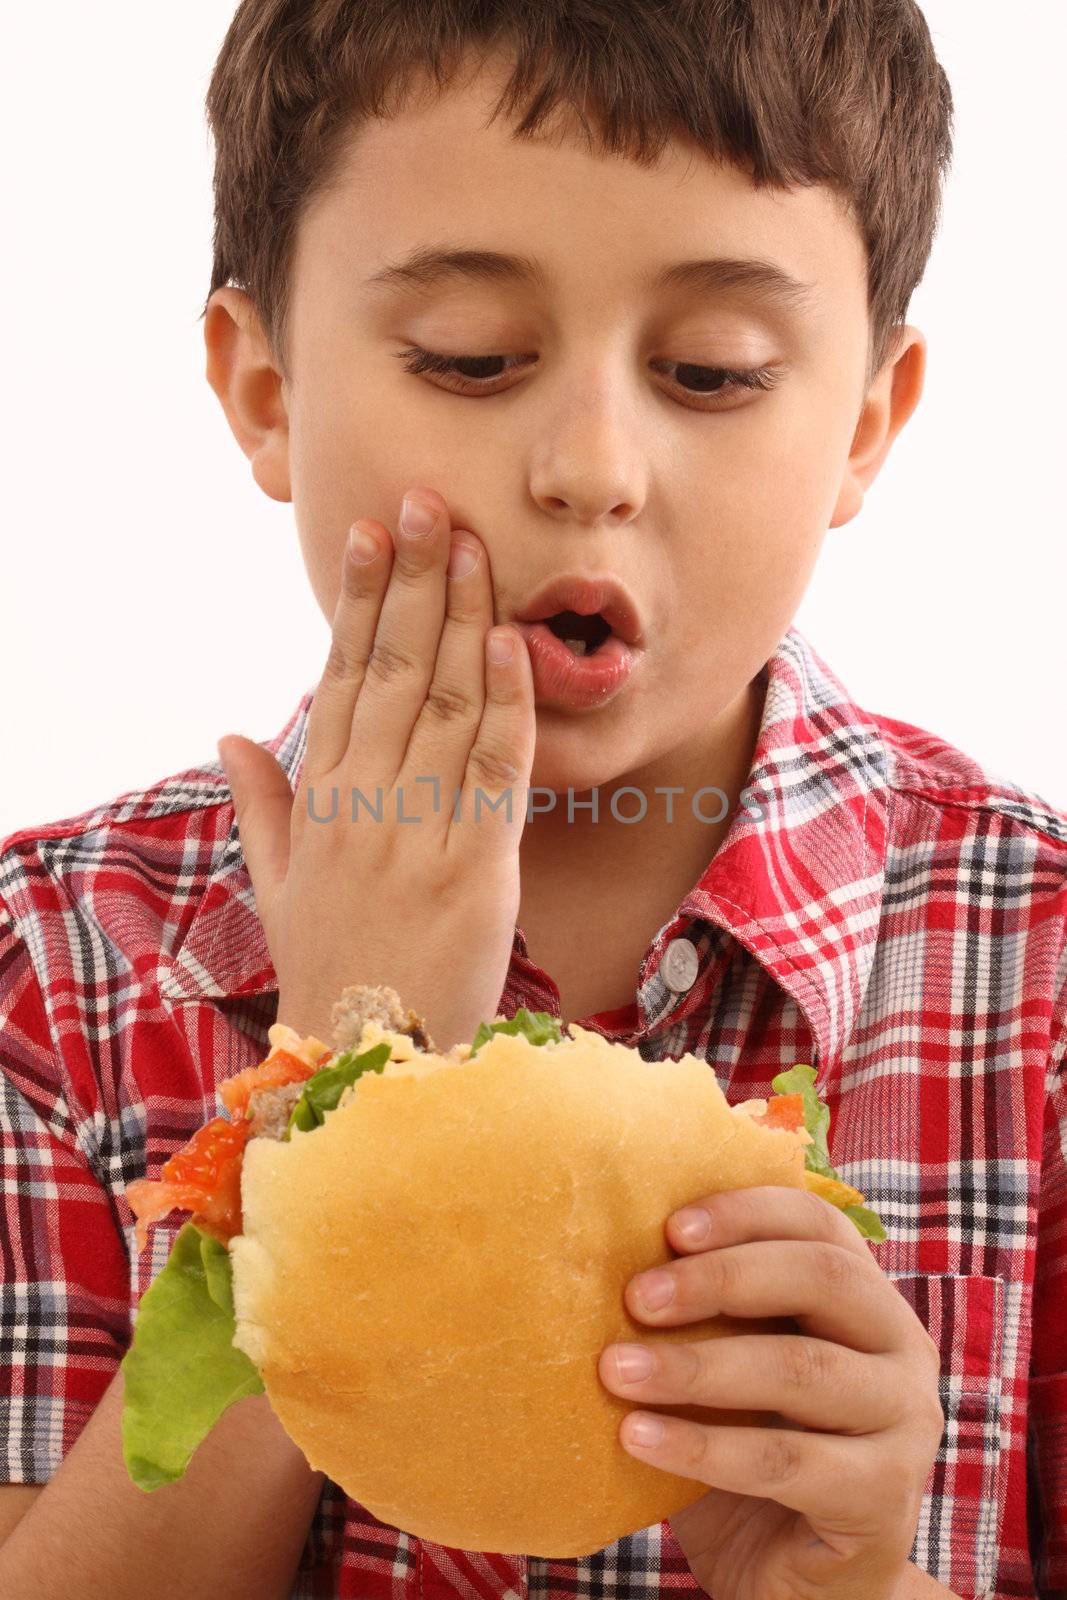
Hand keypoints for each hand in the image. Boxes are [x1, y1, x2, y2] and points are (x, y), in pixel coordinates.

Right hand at [217, 487, 534, 1051]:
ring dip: (463, 618)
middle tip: (429, 503)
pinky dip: (506, 702)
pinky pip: (495, 769)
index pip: (343, 678)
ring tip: (473, 545)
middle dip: (414, 581)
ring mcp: (419, 831)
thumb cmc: (330, 965)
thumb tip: (231, 735)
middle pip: (395, 671)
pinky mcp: (477, 867)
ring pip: (446, 703)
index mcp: (321, 799)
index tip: (373, 536)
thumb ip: (262, 804)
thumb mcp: (280, 884)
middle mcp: (365, 802)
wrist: (366, 1058)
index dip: (360, 603)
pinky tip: (511, 642)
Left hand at [597, 1186, 944, 1599]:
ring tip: (616, 1371)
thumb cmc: (750, 1454)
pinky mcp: (885, 1498)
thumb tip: (612, 1262)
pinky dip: (701, 1446)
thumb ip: (705, 1318)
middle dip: (721, 1278)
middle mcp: (902, 1348)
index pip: (819, 1224)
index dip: (747, 1212)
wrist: (796, 1586)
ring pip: (800, 1369)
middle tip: (636, 1297)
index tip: (670, 1227)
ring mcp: (905, 1423)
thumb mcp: (729, 1371)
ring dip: (697, 1366)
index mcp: (867, 1299)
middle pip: (821, 1278)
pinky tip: (637, 1437)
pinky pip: (784, 1460)